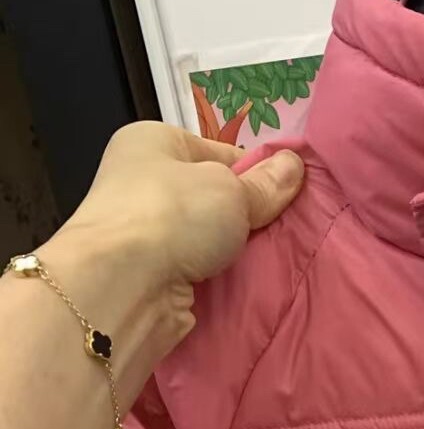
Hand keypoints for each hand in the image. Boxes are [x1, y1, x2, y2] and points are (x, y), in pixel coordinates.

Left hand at [66, 121, 305, 287]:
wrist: (122, 286)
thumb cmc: (173, 214)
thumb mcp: (230, 190)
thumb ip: (265, 184)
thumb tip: (296, 165)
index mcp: (152, 142)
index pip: (219, 152)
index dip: (256, 173)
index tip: (289, 196)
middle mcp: (142, 183)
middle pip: (213, 198)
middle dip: (249, 217)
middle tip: (288, 231)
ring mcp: (144, 233)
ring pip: (208, 239)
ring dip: (236, 252)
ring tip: (277, 259)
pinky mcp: (150, 276)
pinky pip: (198, 273)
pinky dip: (220, 280)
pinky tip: (249, 286)